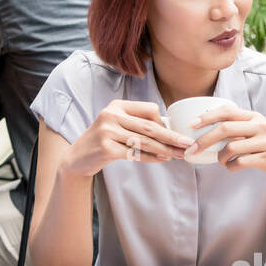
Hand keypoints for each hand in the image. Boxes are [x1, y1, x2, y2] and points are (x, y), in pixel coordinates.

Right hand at [66, 99, 196, 174]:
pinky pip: (134, 153)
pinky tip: (162, 159)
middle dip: (172, 136)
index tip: (175, 135)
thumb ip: (139, 125)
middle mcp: (111, 114)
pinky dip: (150, 157)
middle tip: (188, 144)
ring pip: (144, 140)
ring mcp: (107, 130)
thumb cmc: (104, 142)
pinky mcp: (105, 147)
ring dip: (164, 149)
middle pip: (150, 126)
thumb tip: (171, 131)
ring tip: (178, 155)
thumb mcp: (118, 126)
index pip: (149, 110)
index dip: (165, 123)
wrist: (78, 158)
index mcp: (118, 106)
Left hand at [184, 106, 265, 182]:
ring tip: (221, 162)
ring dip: (220, 157)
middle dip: (205, 139)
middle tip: (193, 149)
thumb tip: (208, 131)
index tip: (191, 124)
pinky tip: (231, 168)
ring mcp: (264, 142)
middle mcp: (259, 126)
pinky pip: (241, 162)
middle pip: (225, 128)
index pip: (226, 111)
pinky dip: (231, 167)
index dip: (206, 116)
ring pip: (231, 147)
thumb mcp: (257, 130)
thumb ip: (238, 128)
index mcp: (253, 117)